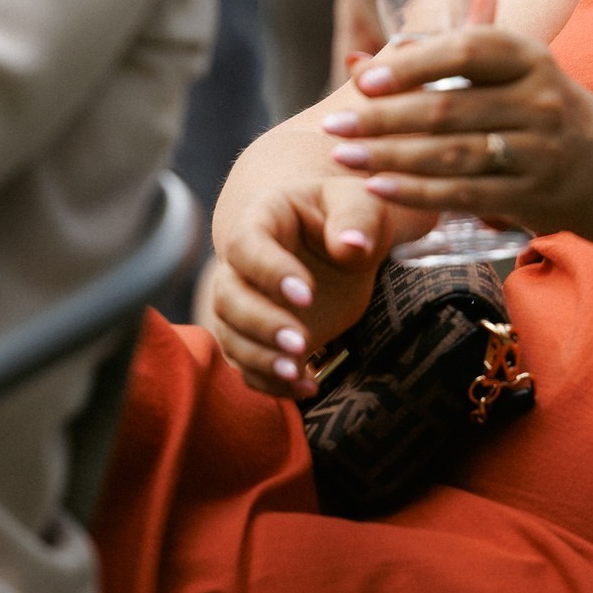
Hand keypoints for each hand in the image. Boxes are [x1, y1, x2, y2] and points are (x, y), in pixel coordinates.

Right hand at [201, 175, 427, 398]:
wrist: (342, 241)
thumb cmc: (350, 215)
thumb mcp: (363, 204)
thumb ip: (358, 218)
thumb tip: (352, 245)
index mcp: (263, 219)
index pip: (247, 245)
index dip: (269, 272)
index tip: (308, 295)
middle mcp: (242, 264)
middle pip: (228, 297)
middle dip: (261, 324)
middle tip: (301, 343)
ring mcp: (247, 301)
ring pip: (231, 335)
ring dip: (260, 359)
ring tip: (297, 373)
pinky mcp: (260, 336)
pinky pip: (249, 364)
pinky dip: (271, 383)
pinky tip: (307, 388)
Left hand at [320, 27, 592, 238]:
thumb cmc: (535, 107)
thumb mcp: (505, 73)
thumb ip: (435, 64)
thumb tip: (356, 62)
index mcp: (529, 58)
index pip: (467, 52)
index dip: (412, 65)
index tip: (363, 79)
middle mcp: (538, 100)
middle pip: (450, 109)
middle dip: (384, 118)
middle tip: (334, 126)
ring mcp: (538, 151)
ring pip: (453, 155)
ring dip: (391, 157)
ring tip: (344, 157)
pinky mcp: (532, 195)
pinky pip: (464, 194)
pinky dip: (417, 192)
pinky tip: (378, 188)